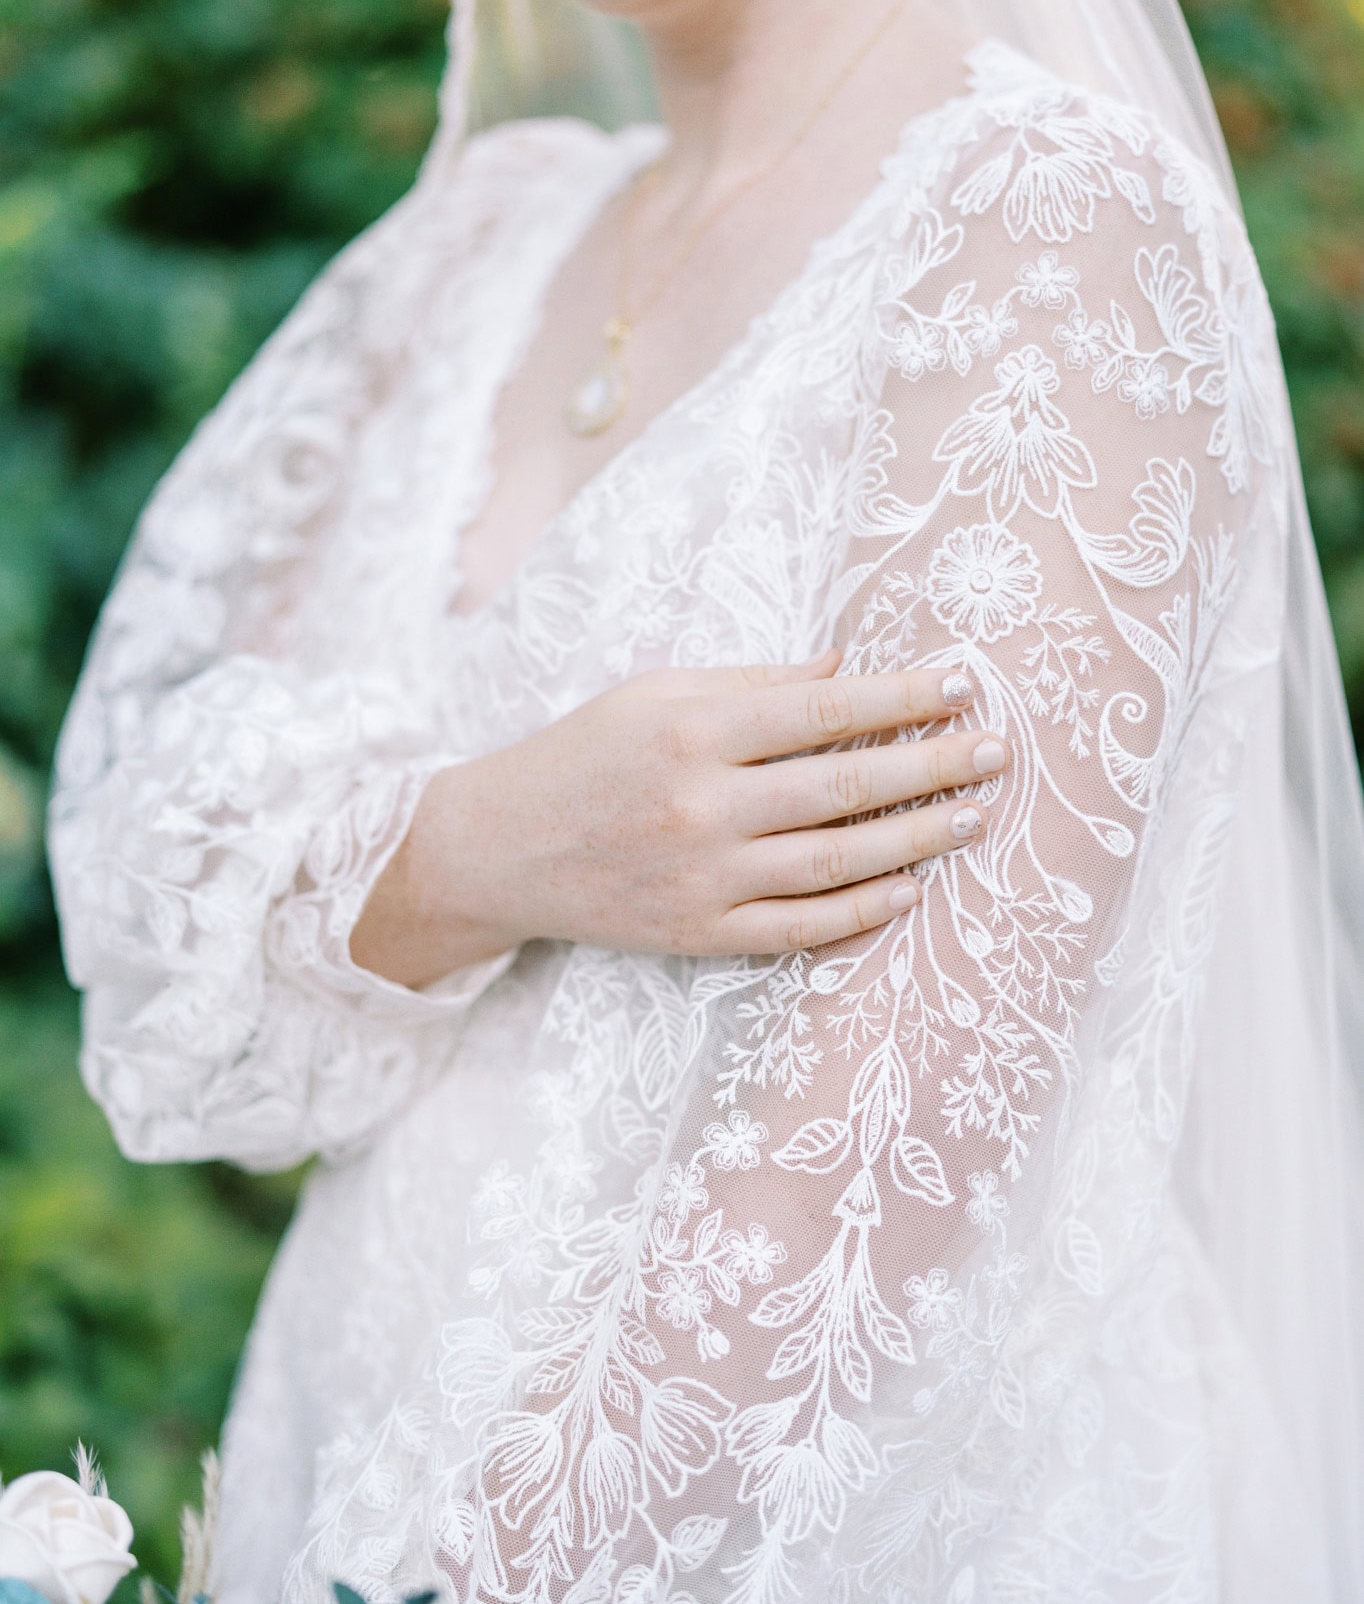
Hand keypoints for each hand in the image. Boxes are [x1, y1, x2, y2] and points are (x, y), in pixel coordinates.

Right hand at [349, 650, 1009, 986]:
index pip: (823, 710)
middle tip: (998, 751)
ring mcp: (702, 877)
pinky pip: (798, 927)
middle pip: (844, 786)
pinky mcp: (698, 933)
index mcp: (692, 728)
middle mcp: (701, 804)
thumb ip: (752, 683)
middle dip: (933, 765)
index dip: (901, 697)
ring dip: (916, 839)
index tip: (963, 683)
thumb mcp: (654, 692)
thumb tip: (846, 670)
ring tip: (974, 816)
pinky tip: (912, 889)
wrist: (500, 848)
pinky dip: (861, 911)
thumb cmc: (582, 754)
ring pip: (835, 862)